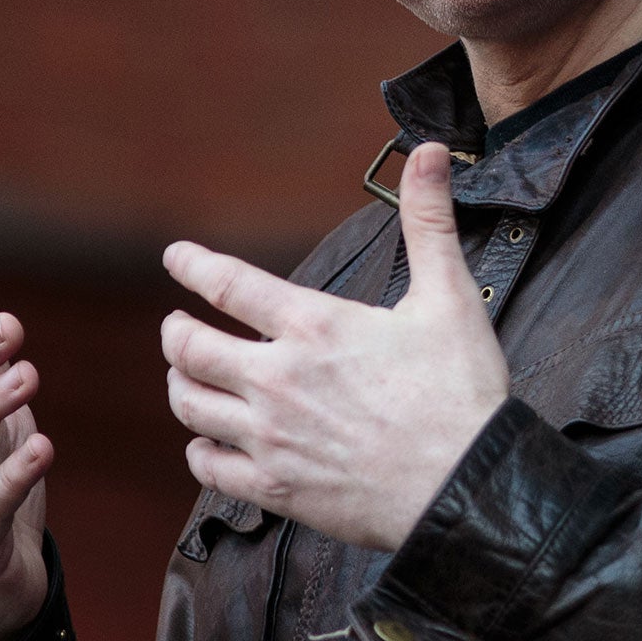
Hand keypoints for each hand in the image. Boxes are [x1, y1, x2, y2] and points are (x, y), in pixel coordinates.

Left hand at [161, 144, 509, 551]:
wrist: (466, 487)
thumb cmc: (461, 393)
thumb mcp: (451, 296)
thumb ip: (429, 221)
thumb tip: (431, 153)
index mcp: (315, 327)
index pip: (228, 284)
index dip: (193, 265)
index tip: (175, 257)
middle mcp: (278, 380)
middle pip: (189, 348)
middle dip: (175, 331)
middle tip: (176, 326)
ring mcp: (270, 437)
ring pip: (189, 405)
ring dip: (181, 385)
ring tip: (186, 376)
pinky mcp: (275, 486)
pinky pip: (207, 467)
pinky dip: (199, 448)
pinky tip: (208, 442)